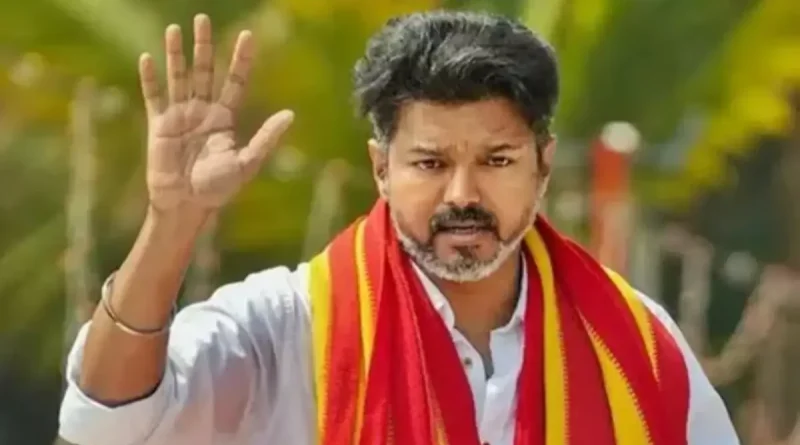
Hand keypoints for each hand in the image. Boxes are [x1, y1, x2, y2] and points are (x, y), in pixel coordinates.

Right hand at [140, 14, 293, 218]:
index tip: (247, 36)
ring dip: (177, 54)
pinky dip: (150, 78)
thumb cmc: (218, 188)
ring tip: (175, 29)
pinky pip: (154, 96)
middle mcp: (203, 111)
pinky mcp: (159, 125)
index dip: (240, 60)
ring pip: (179, 77)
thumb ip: (265, 137)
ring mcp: (180, 116)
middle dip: (204, 46)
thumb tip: (290, 114)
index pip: (235, 81)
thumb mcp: (247, 162)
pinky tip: (148, 57)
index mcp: (225, 118)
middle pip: (205, 71)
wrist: (187, 205)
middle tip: (203, 18)